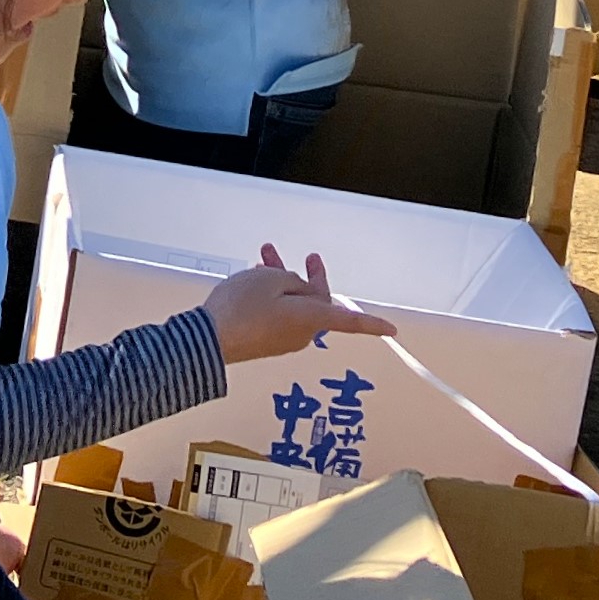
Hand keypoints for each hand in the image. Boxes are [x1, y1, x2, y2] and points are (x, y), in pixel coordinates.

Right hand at [203, 245, 394, 364]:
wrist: (207, 339)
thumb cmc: (242, 307)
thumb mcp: (270, 279)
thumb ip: (291, 280)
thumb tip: (296, 291)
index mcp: (310, 318)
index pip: (349, 321)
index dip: (371, 324)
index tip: (391, 329)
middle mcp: (302, 333)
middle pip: (314, 302)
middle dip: (306, 277)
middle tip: (309, 257)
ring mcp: (283, 340)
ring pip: (293, 305)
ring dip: (282, 282)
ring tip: (265, 257)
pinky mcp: (265, 342)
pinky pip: (278, 315)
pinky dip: (271, 296)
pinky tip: (255, 280)